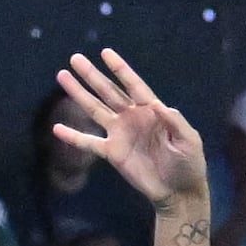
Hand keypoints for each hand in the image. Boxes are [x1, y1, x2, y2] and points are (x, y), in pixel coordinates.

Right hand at [52, 49, 210, 209]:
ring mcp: (120, 134)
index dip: (120, 69)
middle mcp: (132, 116)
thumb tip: (158, 105)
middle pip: (108, 91)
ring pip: (95, 109)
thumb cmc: (188, 163)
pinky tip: (57, 129)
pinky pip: (89, 143)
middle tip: (75, 58)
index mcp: (151, 110)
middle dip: (92, 75)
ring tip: (63, 76)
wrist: (178, 192)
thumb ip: (175, 122)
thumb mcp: (188, 140)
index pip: (133, 85)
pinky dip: (73, 136)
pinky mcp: (112, 153)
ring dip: (79, 94)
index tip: (105, 53)